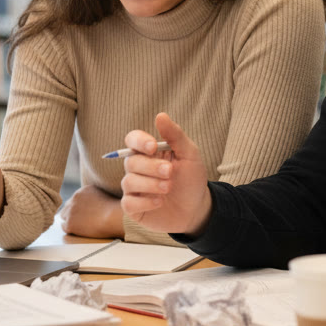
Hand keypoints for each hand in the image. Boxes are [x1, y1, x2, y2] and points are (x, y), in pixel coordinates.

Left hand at [59, 185, 125, 238]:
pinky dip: (71, 229)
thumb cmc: (114, 210)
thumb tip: (92, 205)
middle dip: (73, 213)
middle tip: (81, 221)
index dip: (80, 207)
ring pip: (64, 216)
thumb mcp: (104, 196)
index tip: (85, 213)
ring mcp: (71, 211)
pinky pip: (64, 227)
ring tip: (81, 226)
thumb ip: (93, 197)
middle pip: (68, 206)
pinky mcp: (70, 223)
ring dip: (71, 220)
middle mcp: (74, 198)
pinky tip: (80, 231)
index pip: (75, 199)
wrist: (113, 218)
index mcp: (83, 191)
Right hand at [119, 112, 211, 234]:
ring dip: (150, 184)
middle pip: (131, 162)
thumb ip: (175, 135)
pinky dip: (144, 202)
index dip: (139, 141)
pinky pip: (128, 203)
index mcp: (149, 153)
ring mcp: (134, 189)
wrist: (197, 209)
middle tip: (170, 172)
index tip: (153, 147)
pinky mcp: (133, 208)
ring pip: (128, 182)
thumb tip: (160, 115)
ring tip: (168, 188)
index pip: (132, 139)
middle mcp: (138, 169)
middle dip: (151, 167)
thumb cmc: (191, 179)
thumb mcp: (189, 155)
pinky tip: (160, 202)